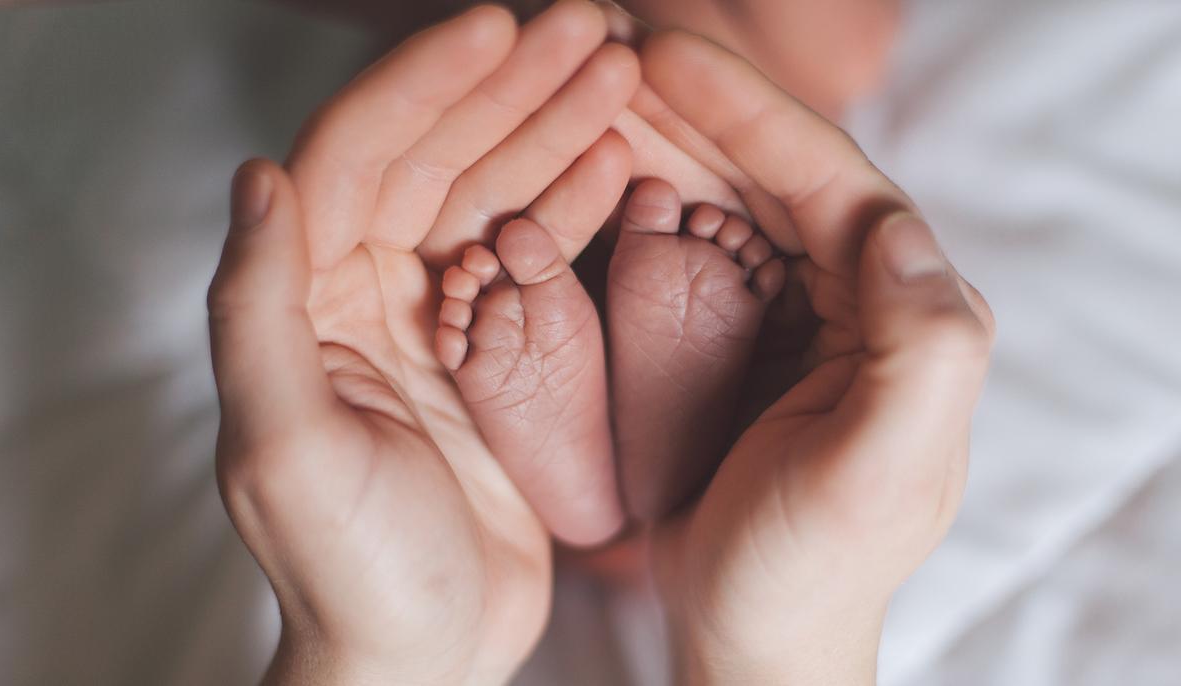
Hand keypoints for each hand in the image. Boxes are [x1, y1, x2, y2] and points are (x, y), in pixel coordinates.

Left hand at [208, 3, 638, 682]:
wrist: (423, 653)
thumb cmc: (350, 567)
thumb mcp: (287, 446)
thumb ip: (257, 310)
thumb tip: (260, 175)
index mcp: (306, 299)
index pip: (360, 156)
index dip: (427, 84)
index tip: (500, 28)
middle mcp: (364, 292)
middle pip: (437, 156)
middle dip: (510, 87)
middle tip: (590, 30)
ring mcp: (436, 317)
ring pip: (493, 192)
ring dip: (552, 127)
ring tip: (621, 72)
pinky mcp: (493, 350)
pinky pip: (535, 253)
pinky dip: (575, 199)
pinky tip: (622, 158)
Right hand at [634, 32, 994, 682]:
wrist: (754, 636)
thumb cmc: (808, 569)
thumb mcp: (878, 475)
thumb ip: (920, 352)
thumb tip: (896, 228)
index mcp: (902, 316)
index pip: (832, 181)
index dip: (749, 110)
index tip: (663, 54)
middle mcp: (854, 300)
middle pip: (771, 173)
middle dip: (691, 108)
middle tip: (605, 50)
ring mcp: (788, 316)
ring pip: (726, 199)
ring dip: (661, 140)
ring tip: (588, 91)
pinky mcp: (734, 339)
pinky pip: (689, 249)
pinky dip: (643, 201)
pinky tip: (595, 171)